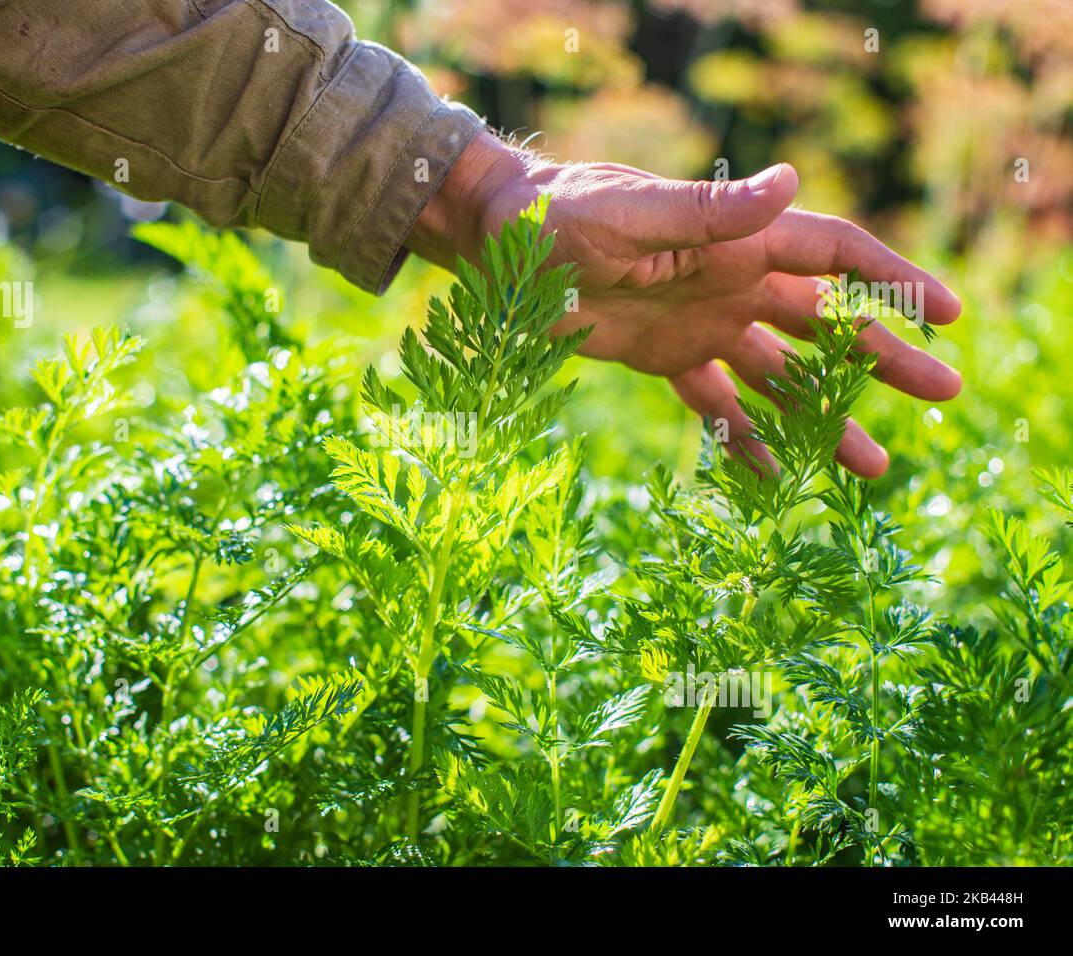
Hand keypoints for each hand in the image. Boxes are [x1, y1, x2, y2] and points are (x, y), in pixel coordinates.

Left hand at [408, 133, 962, 477]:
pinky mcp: (666, 359)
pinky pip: (716, 407)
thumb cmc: (557, 216)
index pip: (835, 256)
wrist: (498, 246)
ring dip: (825, 419)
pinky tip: (777, 481)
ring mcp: (703, 324)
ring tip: (873, 468)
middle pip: (827, 324)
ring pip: (782, 377)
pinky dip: (744, 442)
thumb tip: (789, 181)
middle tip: (945, 393)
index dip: (894, 281)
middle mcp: (733, 284)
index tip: (947, 313)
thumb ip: (704, 212)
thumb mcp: (628, 215)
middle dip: (884, 357)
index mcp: (736, 242)